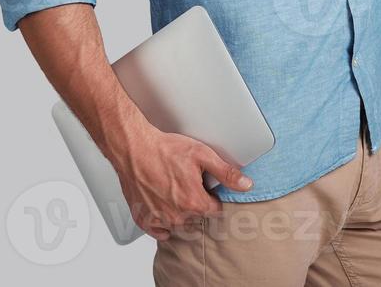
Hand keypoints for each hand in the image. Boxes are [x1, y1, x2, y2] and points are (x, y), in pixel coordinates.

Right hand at [109, 127, 252, 240]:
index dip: (214, 198)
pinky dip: (163, 224)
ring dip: (182, 215)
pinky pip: (158, 231)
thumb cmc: (164, 149)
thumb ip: (226, 173)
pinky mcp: (143, 218)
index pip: (216, 211)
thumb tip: (246, 185)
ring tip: (176, 193)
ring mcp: (159, 219)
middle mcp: (177, 216)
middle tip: (190, 187)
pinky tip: (165, 210)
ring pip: (179, 226)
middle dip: (198, 207)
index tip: (209, 189)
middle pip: (198, 220)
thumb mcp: (202, 155)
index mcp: (194, 203)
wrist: (134, 148)